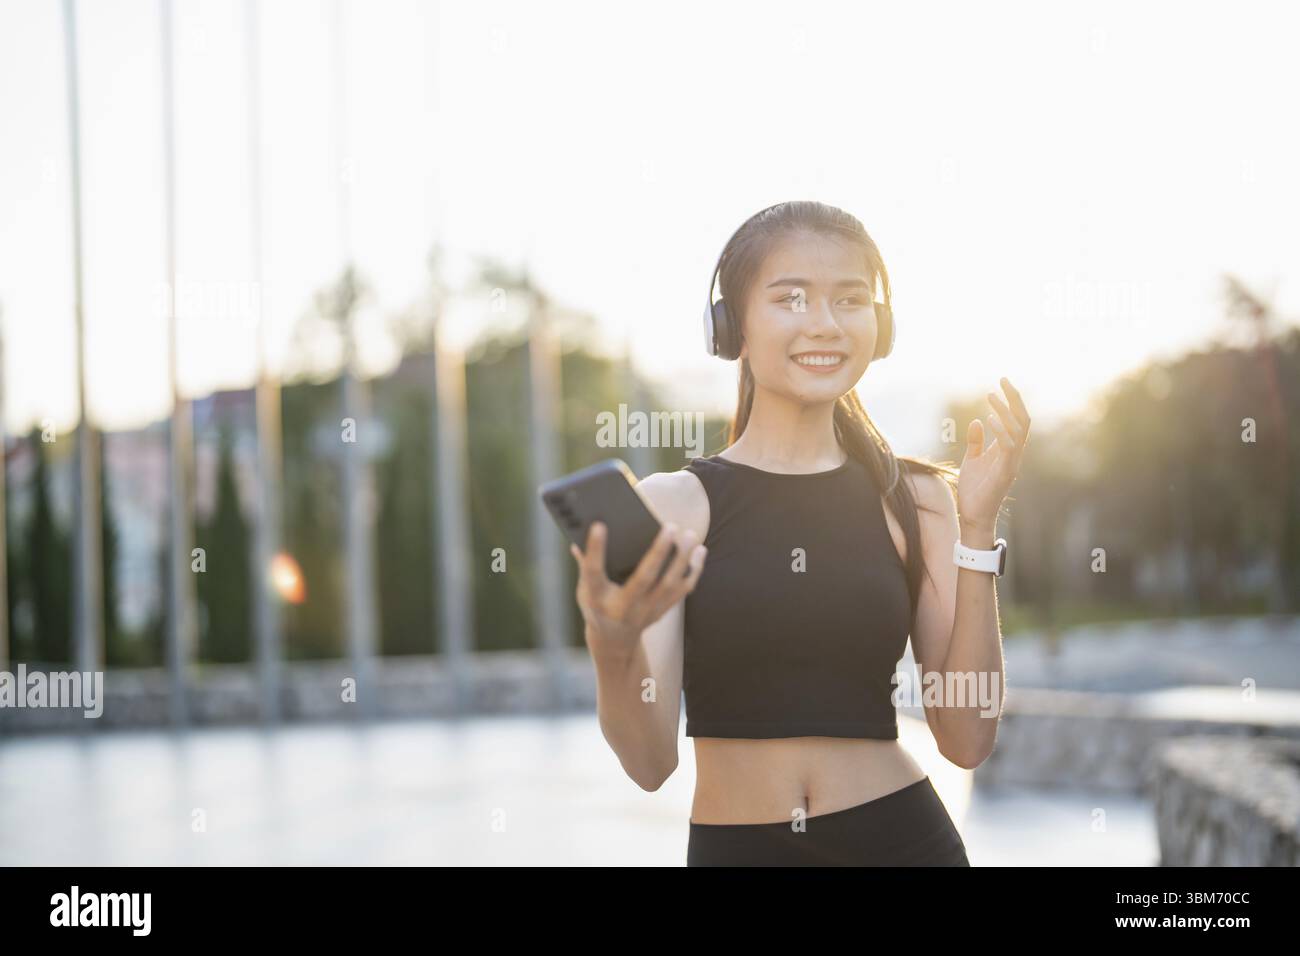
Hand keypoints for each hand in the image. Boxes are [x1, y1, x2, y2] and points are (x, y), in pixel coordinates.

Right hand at [569, 520, 706, 657]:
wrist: (614, 641)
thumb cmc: (596, 605)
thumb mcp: (583, 589)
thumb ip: (584, 564)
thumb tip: (576, 538)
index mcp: (597, 599)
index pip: (594, 573)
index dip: (595, 550)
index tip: (599, 524)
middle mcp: (623, 608)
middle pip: (643, 579)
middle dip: (658, 552)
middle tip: (670, 526)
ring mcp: (645, 612)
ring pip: (668, 584)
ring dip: (682, 559)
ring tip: (690, 535)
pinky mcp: (661, 611)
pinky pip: (682, 590)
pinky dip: (694, 571)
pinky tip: (700, 551)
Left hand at [956, 377, 1030, 533]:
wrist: (972, 515)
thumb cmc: (974, 489)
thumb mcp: (972, 459)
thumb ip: (976, 441)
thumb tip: (977, 420)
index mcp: (1007, 448)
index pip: (1016, 419)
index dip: (1011, 400)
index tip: (1001, 382)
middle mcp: (1014, 453)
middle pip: (1023, 420)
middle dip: (1014, 399)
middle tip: (1003, 380)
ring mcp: (1012, 462)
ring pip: (1018, 431)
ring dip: (1005, 412)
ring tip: (991, 397)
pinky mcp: (1005, 472)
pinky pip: (1009, 448)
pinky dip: (1001, 432)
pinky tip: (989, 419)